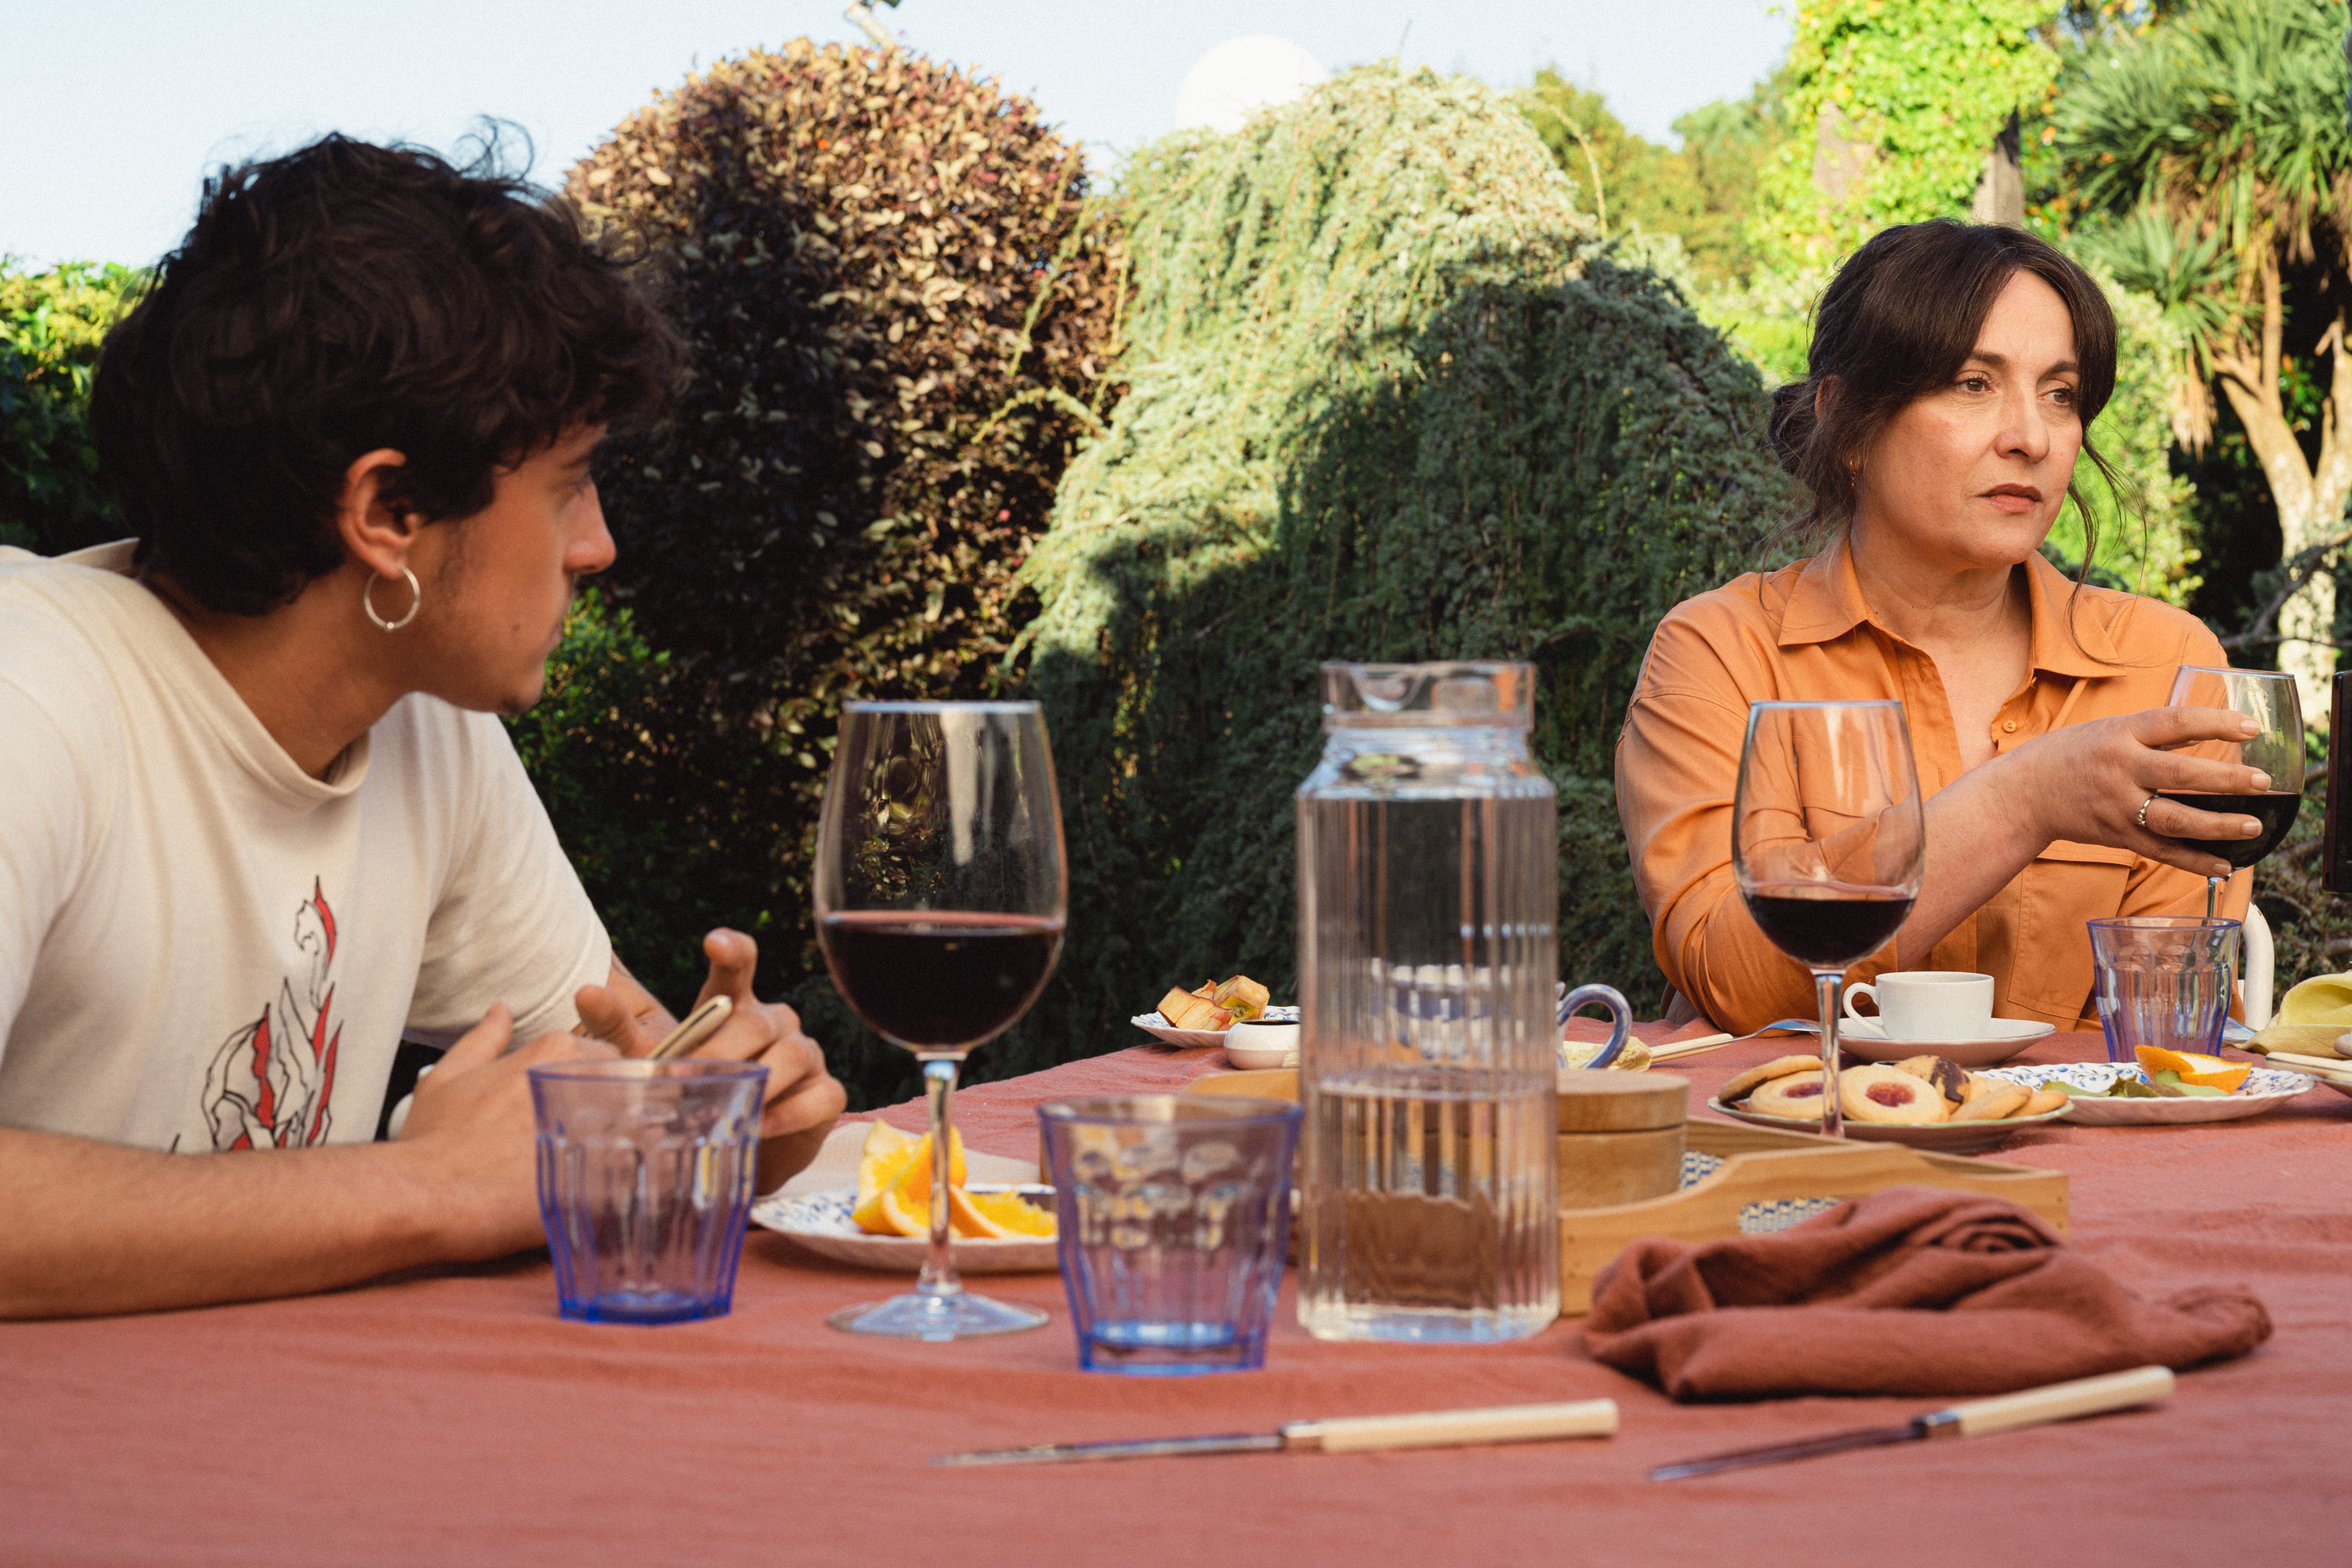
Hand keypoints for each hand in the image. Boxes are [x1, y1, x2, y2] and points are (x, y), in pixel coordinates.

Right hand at [395, 1003, 615, 1256]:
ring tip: (587, 1173)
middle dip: (611, 1111)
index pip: (601, 1057)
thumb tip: (499, 1011)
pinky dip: (628, 1181)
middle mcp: (587, 1075)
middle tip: (579, 1145)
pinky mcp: (613, 1169)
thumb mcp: (447, 1076)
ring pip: (639, 1126)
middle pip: (625, 1087)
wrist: (426, 1196)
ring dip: (623, 1145)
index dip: (587, 1088)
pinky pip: (641, 1170)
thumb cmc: (432, 1141)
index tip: (568, 1116)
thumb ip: (482, 1039)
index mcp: (556, 1049)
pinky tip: (597, 1197)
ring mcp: (605, 1120)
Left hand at [574, 931, 845, 1188]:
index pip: (739, 965)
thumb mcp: (650, 1064)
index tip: (713, 942)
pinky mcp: (825, 1095)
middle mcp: (773, 1023)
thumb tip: (584, 992)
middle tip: (694, 1075)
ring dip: (761, 1081)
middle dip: (726, 1048)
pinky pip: (820, 1094)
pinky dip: (791, 1112)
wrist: (726, 1153)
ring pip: (794, 1054)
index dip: (732, 950)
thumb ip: (619, 1029)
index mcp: (733, 1007)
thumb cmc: (688, 1097)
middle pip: (759, 1020)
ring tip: (728, 1108)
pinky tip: (760, 1126)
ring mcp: (805, 1056)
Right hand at [2002, 705, 2274, 876]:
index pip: (2175, 722)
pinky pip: (2161, 851)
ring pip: (2175, 819)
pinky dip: (2194, 860)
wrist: (2020, 795)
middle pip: (2181, 774)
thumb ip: (2150, 733)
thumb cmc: (2066, 756)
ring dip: (2218, 825)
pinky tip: (2224, 863)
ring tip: (2252, 825)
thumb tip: (2202, 729)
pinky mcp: (2115, 836)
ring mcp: (2117, 806)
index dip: (2216, 724)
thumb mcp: (2105, 730)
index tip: (2251, 728)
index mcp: (2119, 734)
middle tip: (2263, 782)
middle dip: (2227, 780)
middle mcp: (2119, 769)